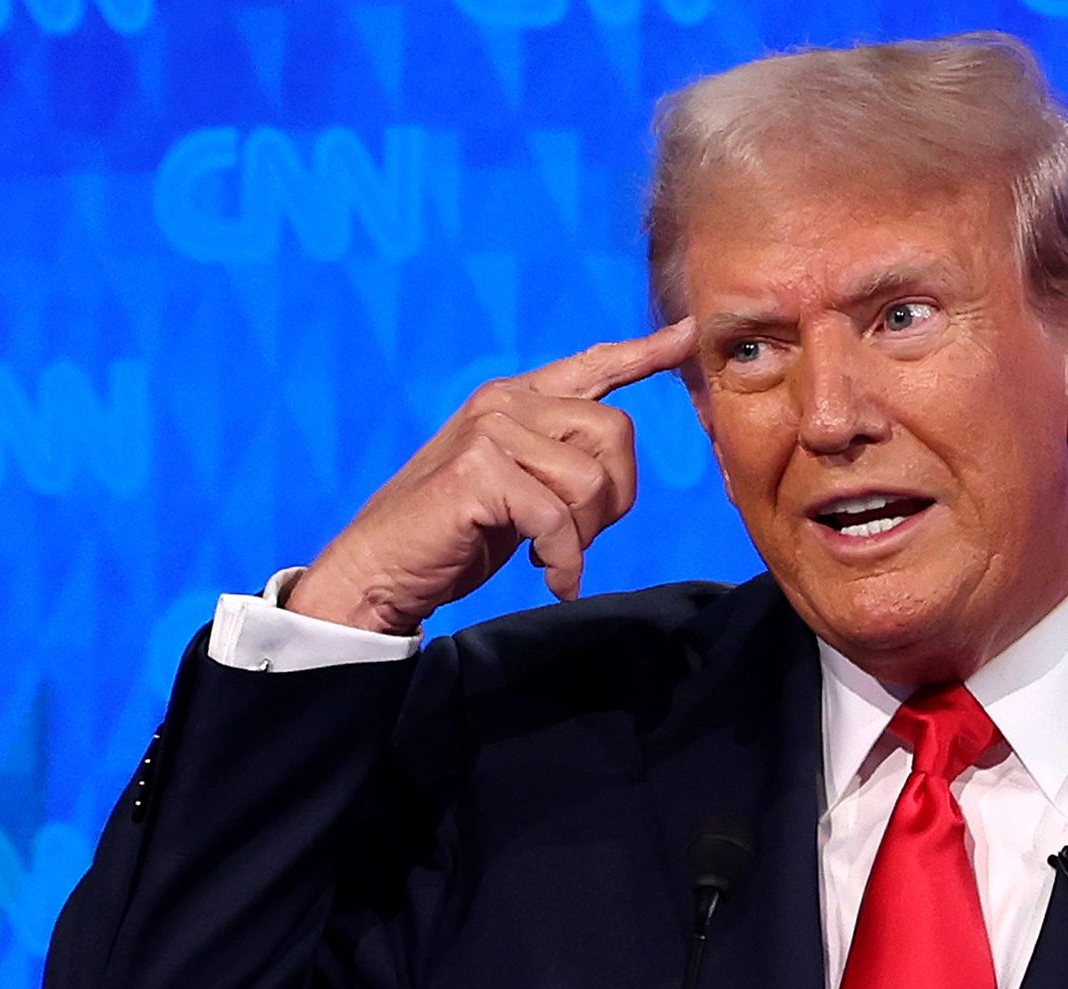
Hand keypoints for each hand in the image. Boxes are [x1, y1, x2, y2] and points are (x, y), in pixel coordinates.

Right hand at [285, 318, 698, 633]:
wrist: (379, 570)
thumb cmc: (454, 534)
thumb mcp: (519, 488)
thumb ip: (559, 463)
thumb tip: (613, 464)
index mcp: (515, 398)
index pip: (592, 365)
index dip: (644, 352)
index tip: (689, 333)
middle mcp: (504, 401)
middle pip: (615, 432)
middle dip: (612, 499)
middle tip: (572, 537)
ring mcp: (488, 430)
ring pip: (591, 479)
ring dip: (582, 535)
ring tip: (550, 555)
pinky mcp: (477, 470)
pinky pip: (557, 518)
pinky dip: (563, 560)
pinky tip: (551, 577)